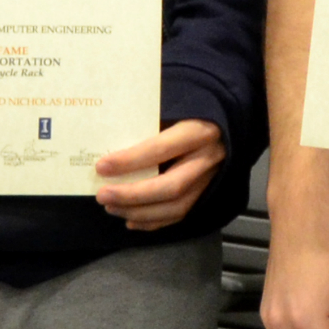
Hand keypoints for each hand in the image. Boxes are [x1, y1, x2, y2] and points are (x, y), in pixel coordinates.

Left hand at [96, 120, 225, 229]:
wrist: (226, 124)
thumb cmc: (192, 110)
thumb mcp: (174, 106)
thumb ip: (149, 121)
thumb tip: (108, 140)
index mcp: (199, 131)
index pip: (162, 149)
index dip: (131, 161)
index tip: (102, 167)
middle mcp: (208, 158)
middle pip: (171, 186)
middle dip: (132, 195)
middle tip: (102, 196)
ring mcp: (211, 179)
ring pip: (177, 206)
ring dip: (140, 212)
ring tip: (111, 207)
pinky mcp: (207, 192)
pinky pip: (181, 214)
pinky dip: (154, 222)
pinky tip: (131, 221)